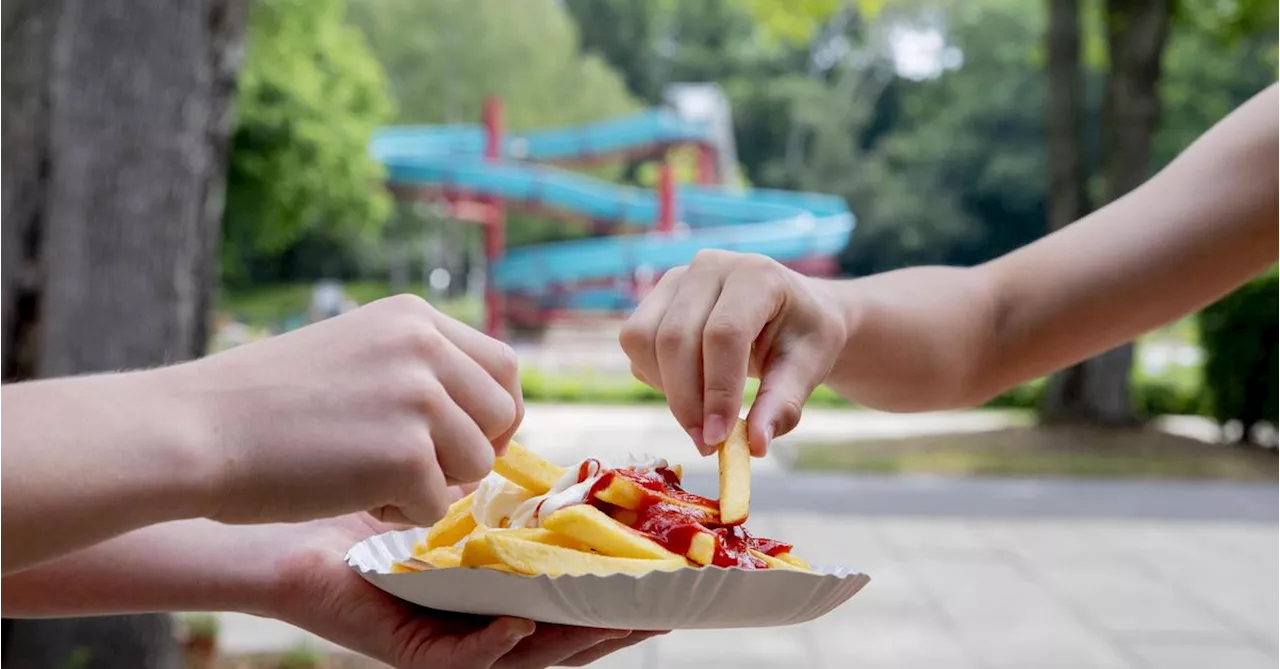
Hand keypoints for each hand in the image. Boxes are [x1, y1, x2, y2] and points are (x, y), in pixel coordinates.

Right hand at [171, 294, 523, 526]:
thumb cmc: (261, 403)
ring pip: (478, 464)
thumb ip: (416, 368)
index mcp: (414, 317)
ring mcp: (419, 399)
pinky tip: (350, 495)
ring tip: (372, 479)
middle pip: (503, 415)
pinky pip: (437, 504)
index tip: (469, 440)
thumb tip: (481, 413)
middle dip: (473, 452)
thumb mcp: (354, 351)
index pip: (502, 366)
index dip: (493, 412)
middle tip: (422, 471)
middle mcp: (425, 346)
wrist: (194, 430)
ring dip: (435, 485)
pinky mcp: (407, 455)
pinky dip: (401, 514)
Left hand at [268, 512, 666, 667]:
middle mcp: (482, 626)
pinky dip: (493, 644)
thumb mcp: (452, 505)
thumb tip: (559, 478)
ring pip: (527, 655)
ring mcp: (449, 644)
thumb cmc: (370, 512)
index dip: (623, 592)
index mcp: (501, 594)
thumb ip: (502, 505)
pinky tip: (522, 621)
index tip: (674, 573)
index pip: (573, 600)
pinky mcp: (409, 651)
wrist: (292, 532)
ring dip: (575, 640)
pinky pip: (460, 657)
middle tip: (668, 607)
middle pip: (565, 634)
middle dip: (618, 624)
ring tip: (618, 622)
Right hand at [620, 251, 846, 455]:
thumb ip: (783, 404)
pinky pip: (635, 344)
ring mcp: (676, 279)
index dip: (717, 391)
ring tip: (700, 415)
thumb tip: (754, 446)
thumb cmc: (801, 337)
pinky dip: (655, 378)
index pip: (724, 334)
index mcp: (756, 275)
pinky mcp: (655, 298)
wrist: (789, 311)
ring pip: (643, 340)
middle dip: (686, 401)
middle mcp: (709, 266)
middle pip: (675, 338)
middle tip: (705, 443)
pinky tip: (691, 389)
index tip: (719, 439)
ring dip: (666, 390)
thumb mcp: (808, 368)